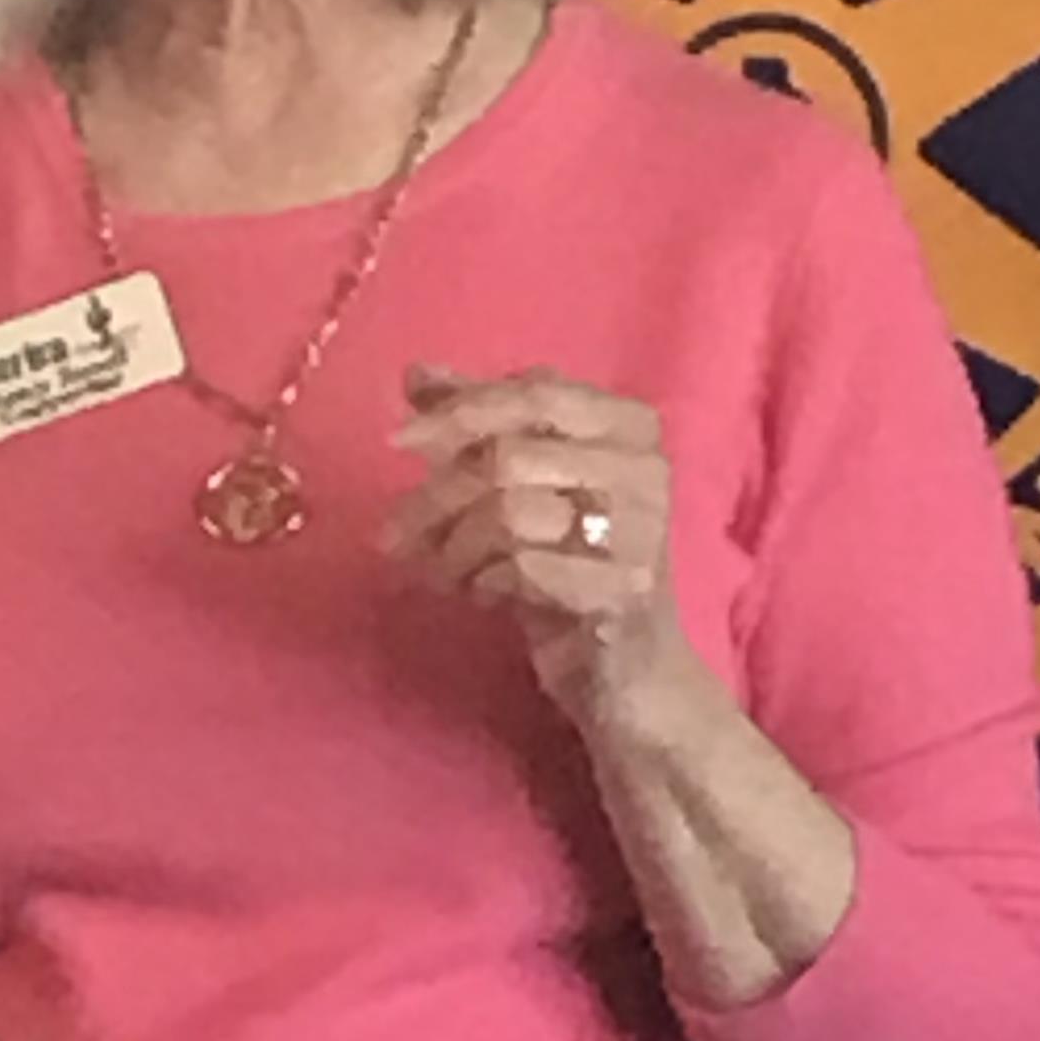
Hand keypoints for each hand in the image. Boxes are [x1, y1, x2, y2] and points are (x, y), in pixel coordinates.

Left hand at [384, 365, 691, 729]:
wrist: (629, 669)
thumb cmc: (569, 559)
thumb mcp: (522, 481)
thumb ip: (476, 420)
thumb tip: (416, 372)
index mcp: (629, 425)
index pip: (537, 392)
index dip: (461, 409)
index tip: (397, 440)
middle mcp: (646, 469)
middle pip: (509, 457)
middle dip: (437, 496)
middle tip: (394, 532)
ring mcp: (643, 534)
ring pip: (509, 514)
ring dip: (452, 546)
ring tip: (437, 568)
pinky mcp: (624, 595)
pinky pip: (525, 570)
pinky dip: (482, 580)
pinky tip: (477, 593)